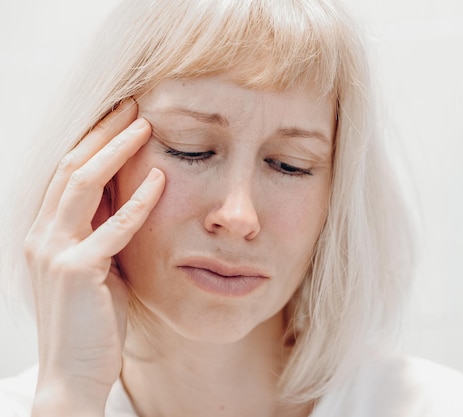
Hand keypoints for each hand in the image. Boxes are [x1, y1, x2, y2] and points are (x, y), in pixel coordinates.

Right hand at [25, 99, 164, 414]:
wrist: (74, 372)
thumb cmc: (92, 321)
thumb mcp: (97, 267)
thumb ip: (105, 233)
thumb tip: (130, 199)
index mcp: (46, 231)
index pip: (69, 173)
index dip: (94, 141)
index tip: (122, 117)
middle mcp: (42, 234)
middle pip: (72, 167)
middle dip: (103, 132)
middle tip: (134, 104)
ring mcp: (54, 251)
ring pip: (83, 184)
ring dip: (117, 150)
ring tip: (145, 125)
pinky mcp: (76, 272)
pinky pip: (112, 228)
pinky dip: (138, 202)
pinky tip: (161, 180)